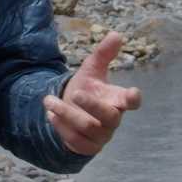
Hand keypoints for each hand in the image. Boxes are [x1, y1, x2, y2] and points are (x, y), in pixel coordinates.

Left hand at [43, 31, 141, 155]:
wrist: (70, 111)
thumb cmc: (87, 89)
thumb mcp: (91, 71)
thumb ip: (103, 54)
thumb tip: (116, 34)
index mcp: (117, 100)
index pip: (132, 102)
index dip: (133, 98)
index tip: (132, 92)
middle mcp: (113, 119)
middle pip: (108, 116)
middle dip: (91, 105)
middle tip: (75, 93)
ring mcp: (102, 135)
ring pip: (86, 127)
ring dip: (65, 113)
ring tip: (47, 100)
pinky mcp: (88, 147)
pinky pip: (75, 140)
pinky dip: (60, 127)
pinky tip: (50, 115)